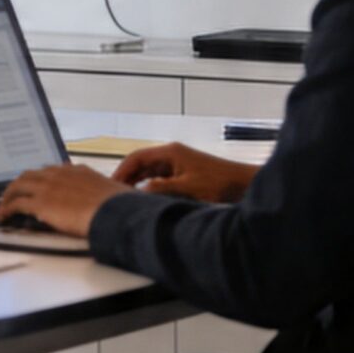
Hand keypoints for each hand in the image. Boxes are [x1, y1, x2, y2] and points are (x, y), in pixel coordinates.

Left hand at [0, 163, 134, 235]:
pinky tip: (3, 215)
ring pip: (18, 186)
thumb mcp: (112, 193)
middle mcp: (59, 174)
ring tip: (3, 205)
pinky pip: (16, 203)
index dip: (42, 178)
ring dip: (9, 195)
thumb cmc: (118, 207)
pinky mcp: (40, 203)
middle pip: (31, 175)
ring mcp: (48, 187)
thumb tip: (109, 201)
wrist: (113, 212)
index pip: (53, 170)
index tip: (38, 184)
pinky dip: (6, 209)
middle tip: (15, 193)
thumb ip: (103, 194)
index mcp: (77, 171)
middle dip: (20, 184)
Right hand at [113, 142, 258, 203]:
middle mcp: (172, 155)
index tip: (110, 184)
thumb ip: (162, 189)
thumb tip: (140, 191)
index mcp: (170, 152)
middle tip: (114, 194)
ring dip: (137, 183)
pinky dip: (149, 187)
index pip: (136, 157)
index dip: (121, 171)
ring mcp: (177, 163)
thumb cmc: (221, 183)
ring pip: (149, 172)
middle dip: (126, 178)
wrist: (243, 184)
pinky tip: (146, 199)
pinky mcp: (183, 173)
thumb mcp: (188, 188)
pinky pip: (159, 178)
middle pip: (140, 164)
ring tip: (126, 199)